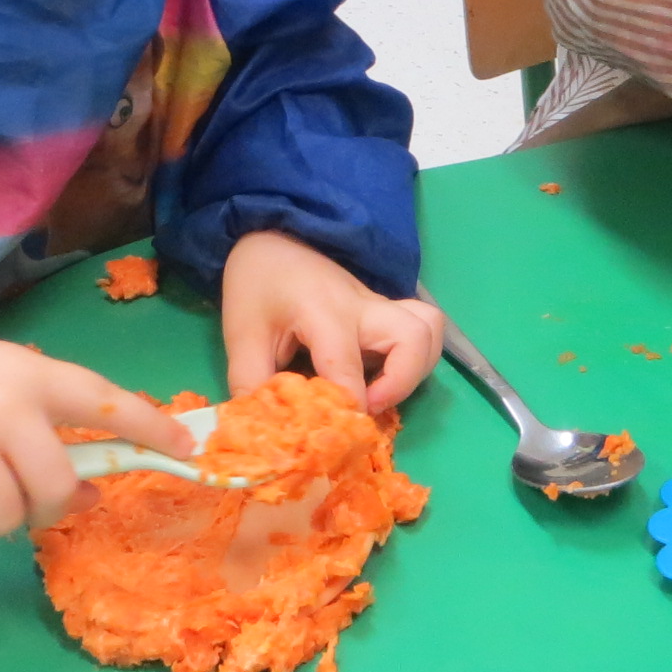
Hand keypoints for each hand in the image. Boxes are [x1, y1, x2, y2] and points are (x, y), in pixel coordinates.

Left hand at [220, 229, 441, 415]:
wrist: (272, 236)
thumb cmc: (257, 284)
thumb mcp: (242, 335)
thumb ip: (252, 384)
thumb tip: (266, 431)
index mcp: (324, 311)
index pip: (347, 366)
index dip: (347, 407)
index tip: (336, 435)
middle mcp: (363, 307)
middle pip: (415, 337)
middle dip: (402, 382)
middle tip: (370, 406)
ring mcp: (379, 306)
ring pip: (429, 329)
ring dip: (416, 368)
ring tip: (382, 393)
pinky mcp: (383, 311)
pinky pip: (421, 328)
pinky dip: (415, 357)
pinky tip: (384, 375)